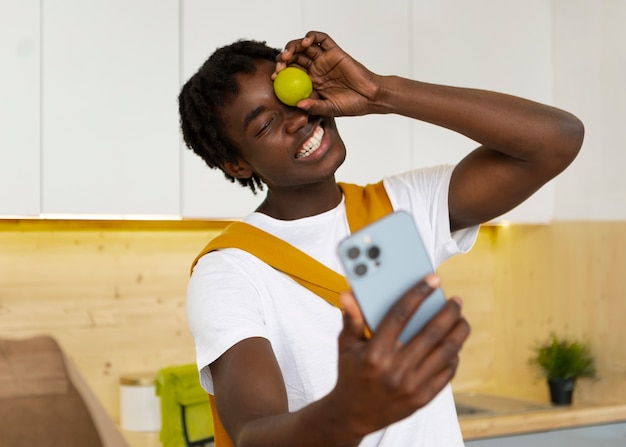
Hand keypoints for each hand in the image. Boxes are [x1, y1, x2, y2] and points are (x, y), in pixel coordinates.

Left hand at [275, 31, 381, 116]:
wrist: (370, 97)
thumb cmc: (350, 105)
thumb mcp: (329, 109)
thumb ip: (314, 106)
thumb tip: (298, 104)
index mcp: (310, 82)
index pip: (290, 74)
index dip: (280, 73)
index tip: (274, 78)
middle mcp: (315, 68)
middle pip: (294, 58)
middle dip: (283, 59)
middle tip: (280, 66)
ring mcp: (324, 59)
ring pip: (304, 46)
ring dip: (293, 46)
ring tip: (288, 54)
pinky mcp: (334, 51)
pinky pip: (321, 38)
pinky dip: (312, 36)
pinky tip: (306, 42)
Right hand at [328, 274, 469, 438]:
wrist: (353, 415)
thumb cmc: (351, 373)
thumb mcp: (346, 345)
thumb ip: (352, 318)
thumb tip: (348, 294)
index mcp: (374, 353)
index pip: (400, 315)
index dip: (418, 294)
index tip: (433, 280)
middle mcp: (394, 370)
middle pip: (431, 333)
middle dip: (448, 312)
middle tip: (455, 300)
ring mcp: (411, 386)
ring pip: (446, 352)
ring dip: (458, 331)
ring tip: (461, 319)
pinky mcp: (423, 398)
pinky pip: (447, 372)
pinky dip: (454, 355)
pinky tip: (454, 343)